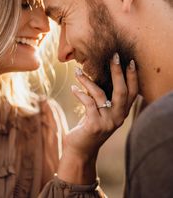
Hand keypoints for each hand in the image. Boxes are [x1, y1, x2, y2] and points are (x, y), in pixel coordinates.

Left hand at [57, 53, 137, 183]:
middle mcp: (118, 117)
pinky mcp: (94, 125)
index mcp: (122, 113)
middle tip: (113, 56)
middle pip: (121, 90)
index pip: (132, 92)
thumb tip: (99, 73)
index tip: (130, 61)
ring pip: (99, 94)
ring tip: (77, 70)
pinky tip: (73, 87)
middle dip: (118, 72)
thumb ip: (104, 97)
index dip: (132, 77)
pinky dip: (79, 93)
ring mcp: (107, 122)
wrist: (80, 149)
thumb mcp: (100, 111)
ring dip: (87, 80)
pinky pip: (88, 103)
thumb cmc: (89, 125)